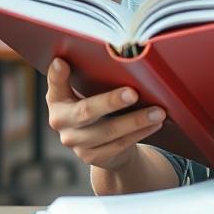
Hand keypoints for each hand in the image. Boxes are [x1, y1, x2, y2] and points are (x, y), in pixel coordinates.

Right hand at [46, 58, 165, 172]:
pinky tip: (154, 124)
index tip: (62, 62)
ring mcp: (75, 142)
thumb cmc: (97, 107)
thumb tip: (117, 57)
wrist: (102, 146)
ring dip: (136, 121)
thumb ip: (91, 77)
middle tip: (133, 93)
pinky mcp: (91, 157)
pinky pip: (119, 144)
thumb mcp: (88, 92)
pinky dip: (140, 133)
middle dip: (111, 102)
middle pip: (86, 111)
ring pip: (109, 131)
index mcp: (57, 100)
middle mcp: (61, 122)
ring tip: (157, 112)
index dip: (57, 75)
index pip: (55, 85)